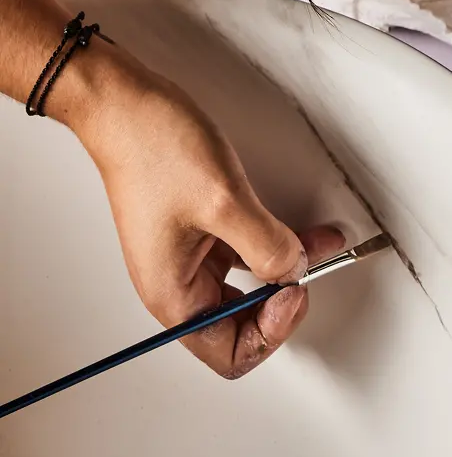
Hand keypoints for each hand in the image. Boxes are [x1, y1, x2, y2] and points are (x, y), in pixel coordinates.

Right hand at [72, 48, 343, 377]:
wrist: (124, 103)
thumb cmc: (154, 148)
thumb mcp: (224, 202)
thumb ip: (268, 246)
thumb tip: (295, 270)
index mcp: (173, 295)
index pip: (230, 353)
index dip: (272, 331)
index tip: (295, 290)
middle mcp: (180, 285)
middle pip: (244, 326)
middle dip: (284, 304)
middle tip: (311, 273)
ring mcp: (192, 259)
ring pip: (252, 288)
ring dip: (290, 273)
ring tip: (323, 247)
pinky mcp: (204, 232)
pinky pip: (249, 255)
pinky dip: (280, 247)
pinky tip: (308, 232)